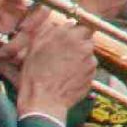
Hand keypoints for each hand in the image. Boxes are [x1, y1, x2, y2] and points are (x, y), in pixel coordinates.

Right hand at [12, 8, 96, 122]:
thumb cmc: (35, 76)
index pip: (77, 25)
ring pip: (88, 52)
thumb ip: (47, 33)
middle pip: (86, 37)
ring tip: (64, 69)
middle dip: (78, 42)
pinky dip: (82, 70)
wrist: (44, 101)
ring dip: (80, 56)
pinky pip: (89, 67)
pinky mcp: (93, 72)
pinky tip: (69, 77)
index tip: (67, 39)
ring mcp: (90, 58)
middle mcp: (82, 43)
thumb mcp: (33, 49)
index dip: (72, 33)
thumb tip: (55, 25)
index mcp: (66, 34)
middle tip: (66, 53)